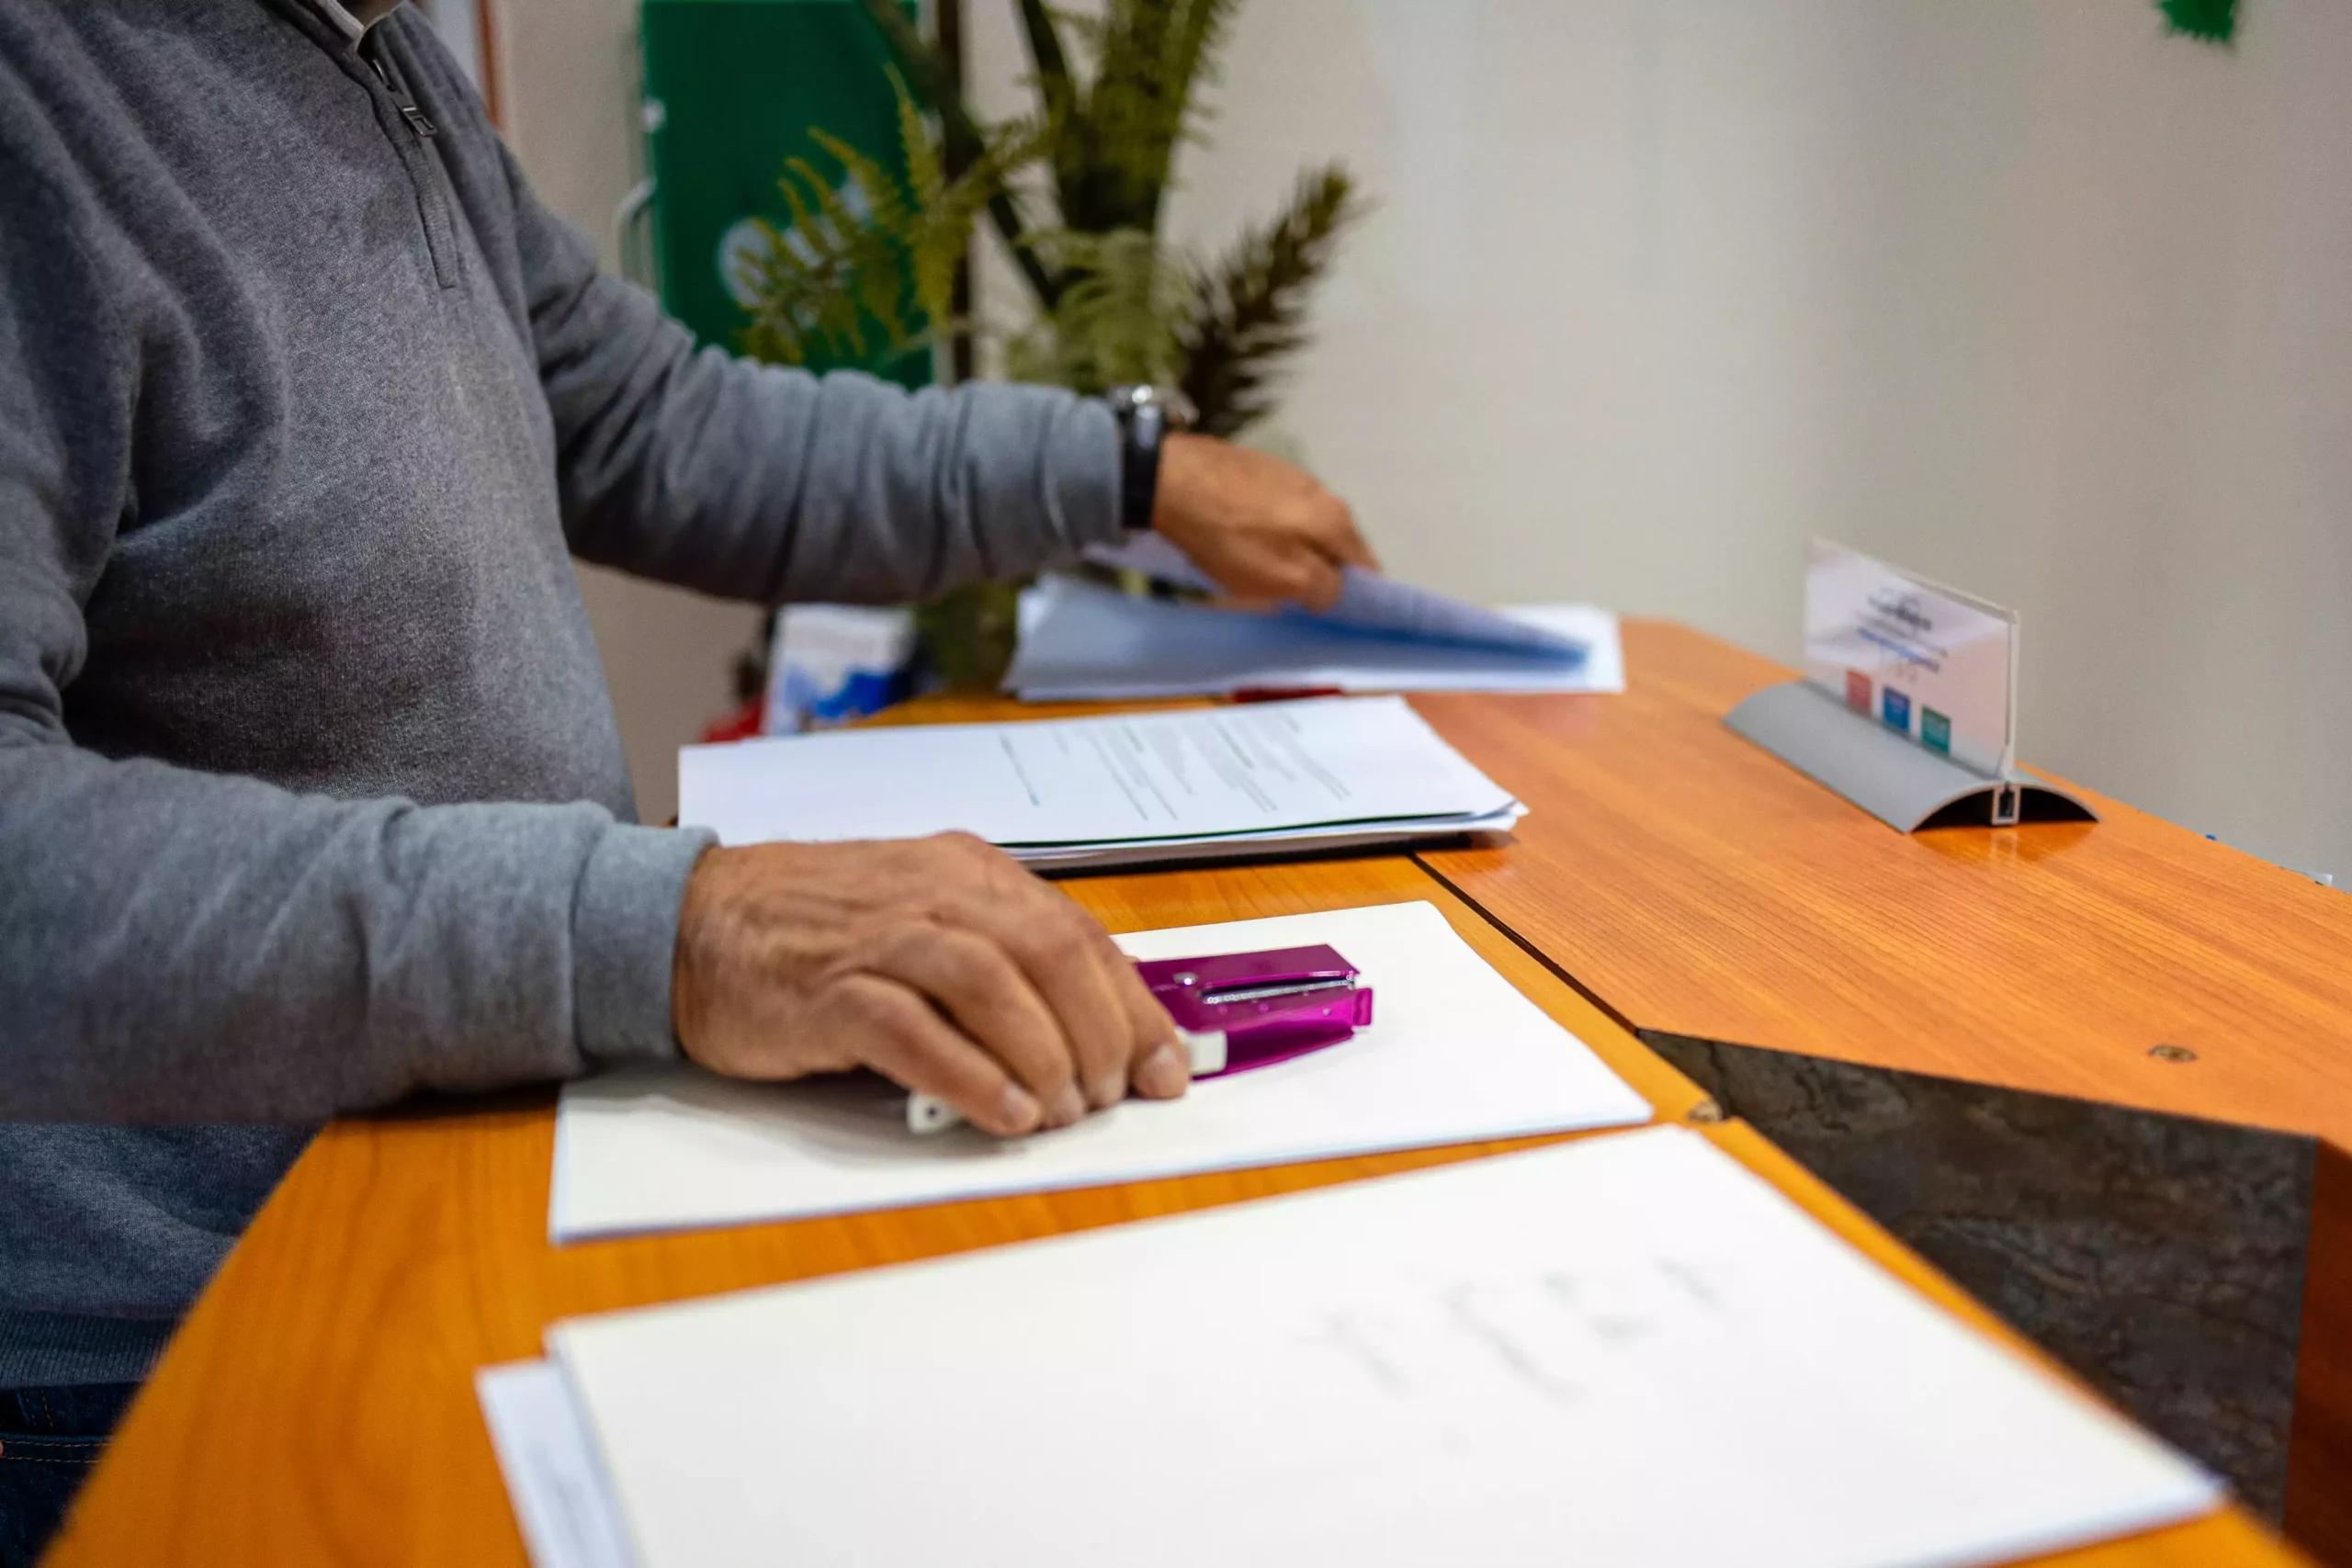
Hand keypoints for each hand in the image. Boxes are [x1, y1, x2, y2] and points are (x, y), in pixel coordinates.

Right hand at [672, 833, 1188, 1135]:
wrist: (689, 924)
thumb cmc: (812, 933)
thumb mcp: (920, 923)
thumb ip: (996, 963)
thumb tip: (1088, 1035)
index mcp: (967, 873)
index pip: (1076, 934)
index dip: (1132, 1006)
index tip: (1168, 1068)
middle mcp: (933, 892)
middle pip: (1047, 954)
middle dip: (1099, 1033)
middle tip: (1113, 1097)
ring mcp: (879, 936)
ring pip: (993, 986)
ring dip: (1044, 1057)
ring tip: (1065, 1112)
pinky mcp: (829, 988)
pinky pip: (916, 1031)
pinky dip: (970, 1076)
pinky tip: (1003, 1114)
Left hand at [1150, 433, 1378, 611]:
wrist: (1172, 480)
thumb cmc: (1231, 539)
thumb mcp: (1283, 580)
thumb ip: (1322, 589)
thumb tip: (1337, 591)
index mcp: (1338, 520)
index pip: (1367, 566)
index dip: (1355, 593)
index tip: (1332, 610)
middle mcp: (1325, 491)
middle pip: (1336, 544)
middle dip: (1322, 569)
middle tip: (1294, 593)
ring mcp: (1293, 473)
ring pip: (1307, 525)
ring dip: (1295, 548)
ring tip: (1264, 564)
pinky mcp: (1260, 466)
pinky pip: (1278, 509)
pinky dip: (1271, 527)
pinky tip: (1244, 535)